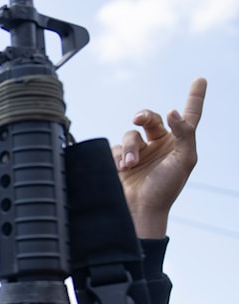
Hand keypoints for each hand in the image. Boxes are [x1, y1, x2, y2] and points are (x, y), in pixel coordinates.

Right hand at [111, 77, 205, 238]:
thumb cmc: (166, 188)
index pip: (189, 115)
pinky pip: (116, 148)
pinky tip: (122, 170)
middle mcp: (160, 144)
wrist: (139, 210)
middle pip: (152, 119)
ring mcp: (140, 152)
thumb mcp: (184, 160)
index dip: (195, 97)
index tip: (200, 80)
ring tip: (129, 165)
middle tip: (138, 119)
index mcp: (179, 143)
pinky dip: (118, 157)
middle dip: (144, 116)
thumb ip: (184, 133)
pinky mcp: (121, 160)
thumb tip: (172, 112)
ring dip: (130, 148)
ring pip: (131, 134)